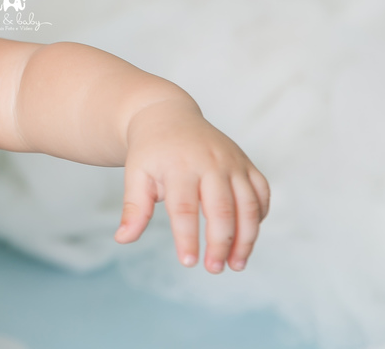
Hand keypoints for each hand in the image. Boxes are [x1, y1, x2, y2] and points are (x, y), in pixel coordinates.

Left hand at [113, 99, 269, 273]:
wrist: (167, 115)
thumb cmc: (150, 150)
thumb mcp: (135, 174)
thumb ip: (133, 208)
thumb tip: (122, 239)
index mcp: (179, 165)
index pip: (185, 208)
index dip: (188, 238)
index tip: (188, 263)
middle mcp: (210, 162)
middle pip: (222, 210)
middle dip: (220, 244)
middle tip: (214, 269)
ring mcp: (232, 161)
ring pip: (249, 205)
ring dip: (247, 238)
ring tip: (236, 264)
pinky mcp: (246, 163)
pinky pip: (262, 192)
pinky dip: (260, 216)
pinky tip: (248, 236)